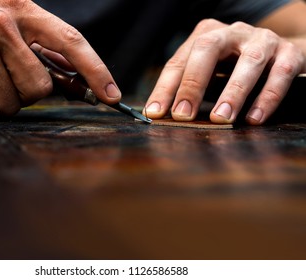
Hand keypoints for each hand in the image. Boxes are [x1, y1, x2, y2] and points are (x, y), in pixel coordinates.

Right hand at [0, 0, 120, 120]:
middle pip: (41, 86)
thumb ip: (44, 59)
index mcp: (21, 9)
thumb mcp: (8, 37)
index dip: (96, 71)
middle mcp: (0, 21)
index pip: (71, 42)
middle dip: (25, 94)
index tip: (113, 96)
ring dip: (0, 102)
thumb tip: (84, 88)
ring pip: (15, 103)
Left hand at [144, 19, 304, 124]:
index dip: (165, 88)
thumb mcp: (210, 73)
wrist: (281, 55)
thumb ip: (190, 89)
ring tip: (221, 119)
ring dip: (233, 92)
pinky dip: (268, 97)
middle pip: (207, 49)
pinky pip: (280, 73)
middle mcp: (232, 33)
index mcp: (206, 36)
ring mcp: (262, 40)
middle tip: (183, 115)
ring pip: (248, 62)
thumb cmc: (235, 69)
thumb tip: (164, 116)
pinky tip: (254, 118)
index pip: (179, 61)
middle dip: (193, 84)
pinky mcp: (289, 53)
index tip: (155, 113)